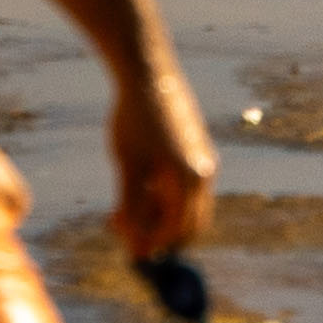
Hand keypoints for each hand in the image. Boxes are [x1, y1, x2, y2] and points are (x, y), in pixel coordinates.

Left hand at [109, 62, 218, 266]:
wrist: (147, 71)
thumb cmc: (135, 118)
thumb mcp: (128, 166)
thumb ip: (132, 208)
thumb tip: (135, 246)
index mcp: (190, 180)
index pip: (174, 232)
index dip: (151, 246)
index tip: (127, 252)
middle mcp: (203, 173)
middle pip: (186, 226)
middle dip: (156, 235)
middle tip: (123, 232)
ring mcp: (202, 161)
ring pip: (184, 207)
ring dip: (156, 216)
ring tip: (119, 211)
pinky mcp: (195, 149)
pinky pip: (184, 188)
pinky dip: (162, 198)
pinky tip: (135, 187)